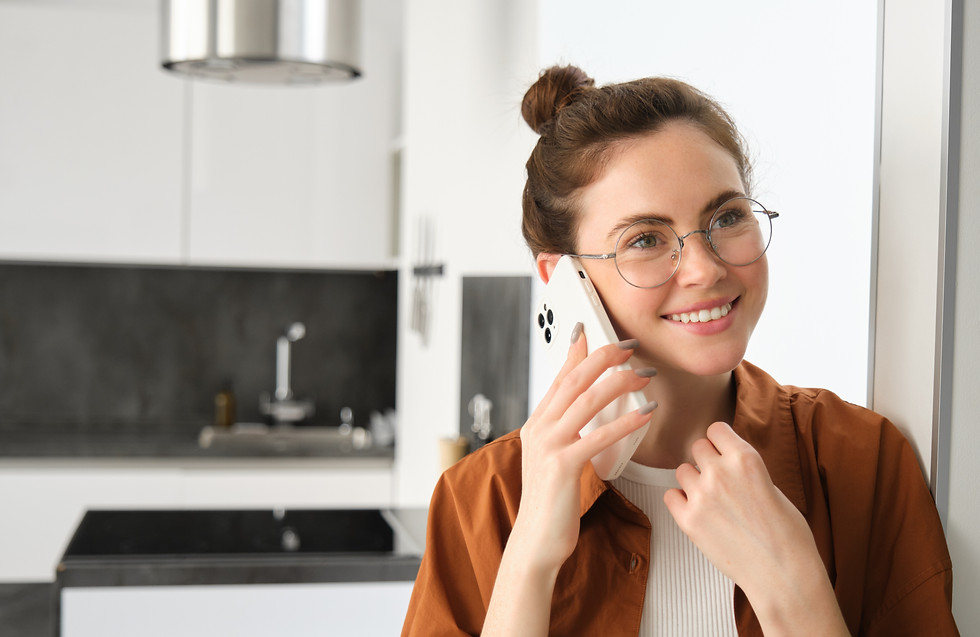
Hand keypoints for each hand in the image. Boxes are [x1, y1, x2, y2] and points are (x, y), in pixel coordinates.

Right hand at [514, 327, 655, 575]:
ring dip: (619, 383)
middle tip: (630, 345)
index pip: (559, 377)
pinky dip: (625, 422)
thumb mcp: (554, 458)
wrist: (536, 540)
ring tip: (644, 374)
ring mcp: (548, 446)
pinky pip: (598, 436)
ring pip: (586, 401)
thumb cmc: (552, 502)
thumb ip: (566, 432)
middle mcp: (538, 429)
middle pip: (573, 380)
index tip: (594, 330)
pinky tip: (645, 413)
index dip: (578, 352)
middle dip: (603, 357)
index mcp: (536, 424)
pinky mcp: (563, 466)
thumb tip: (587, 409)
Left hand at [664, 422, 847, 634]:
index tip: (722, 450)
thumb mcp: (773, 487)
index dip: (720, 441)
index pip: (716, 429)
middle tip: (718, 479)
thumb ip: (745, 471)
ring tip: (711, 500)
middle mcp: (721, 471)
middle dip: (706, 460)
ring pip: (682, 470)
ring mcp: (702, 495)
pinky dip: (680, 502)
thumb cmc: (787, 537)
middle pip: (697, 447)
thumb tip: (728, 464)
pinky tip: (697, 512)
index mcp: (746, 459)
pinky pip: (670, 495)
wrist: (784, 575)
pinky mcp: (689, 519)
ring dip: (693, 482)